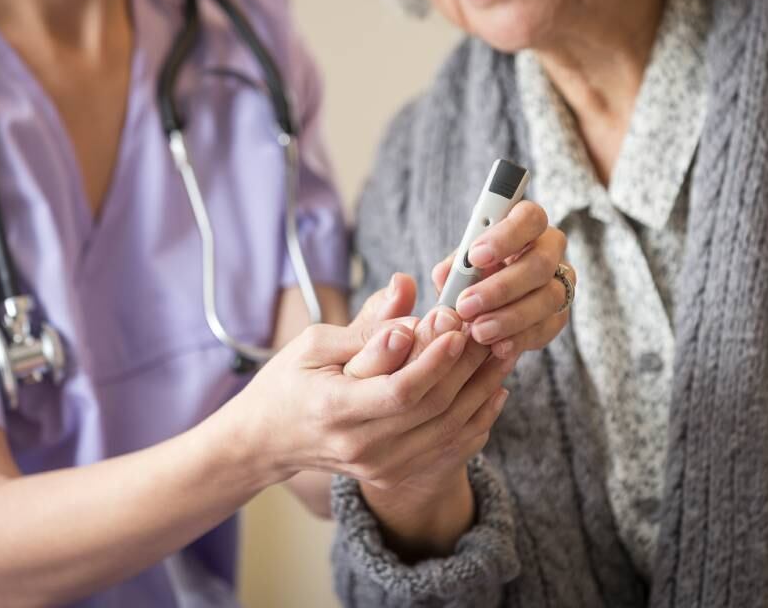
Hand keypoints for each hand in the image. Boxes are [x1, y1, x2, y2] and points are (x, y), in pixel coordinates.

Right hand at [226, 274, 495, 490]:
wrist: (268, 441)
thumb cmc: (288, 383)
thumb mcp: (314, 344)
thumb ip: (365, 324)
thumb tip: (406, 294)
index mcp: (335, 409)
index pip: (400, 390)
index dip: (435, 360)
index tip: (456, 327)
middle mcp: (360, 446)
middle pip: (432, 409)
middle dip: (466, 367)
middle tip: (488, 331)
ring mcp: (379, 466)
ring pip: (448, 431)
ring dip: (481, 391)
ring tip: (499, 354)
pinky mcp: (392, 474)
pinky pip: (448, 450)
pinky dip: (477, 420)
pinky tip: (492, 390)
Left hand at [432, 200, 572, 360]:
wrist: (485, 307)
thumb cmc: (473, 275)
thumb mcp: (459, 266)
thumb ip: (453, 269)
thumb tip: (446, 276)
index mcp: (526, 225)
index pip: (530, 218)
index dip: (506, 236)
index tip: (475, 256)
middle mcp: (550, 250)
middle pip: (540, 263)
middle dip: (501, 287)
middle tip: (466, 305)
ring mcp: (560, 283)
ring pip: (548, 298)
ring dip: (510, 318)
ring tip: (478, 332)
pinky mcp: (560, 315)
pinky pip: (548, 327)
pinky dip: (520, 339)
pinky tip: (498, 346)